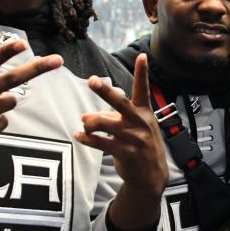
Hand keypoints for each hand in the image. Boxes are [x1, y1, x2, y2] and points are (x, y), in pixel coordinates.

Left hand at [75, 53, 167, 229]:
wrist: (151, 175)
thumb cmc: (140, 145)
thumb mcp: (134, 127)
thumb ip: (112, 117)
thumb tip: (87, 116)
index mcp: (144, 112)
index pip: (143, 89)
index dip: (143, 72)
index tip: (142, 55)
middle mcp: (140, 123)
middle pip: (121, 104)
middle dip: (106, 91)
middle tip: (92, 80)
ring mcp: (133, 139)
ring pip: (105, 124)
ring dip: (90, 122)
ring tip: (84, 123)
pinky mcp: (125, 153)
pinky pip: (101, 143)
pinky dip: (87, 138)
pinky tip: (78, 135)